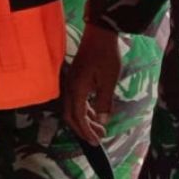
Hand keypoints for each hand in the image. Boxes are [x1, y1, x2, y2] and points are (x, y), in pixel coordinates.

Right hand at [64, 24, 121, 145]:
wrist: (99, 36)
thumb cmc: (105, 57)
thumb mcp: (109, 81)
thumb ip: (104, 102)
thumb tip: (103, 120)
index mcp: (77, 90)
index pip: (77, 117)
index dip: (86, 131)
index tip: (96, 142)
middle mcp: (70, 88)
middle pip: (70, 115)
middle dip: (83, 129)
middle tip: (98, 139)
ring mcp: (71, 84)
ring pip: (73, 108)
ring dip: (85, 120)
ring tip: (101, 128)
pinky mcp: (75, 80)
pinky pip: (76, 100)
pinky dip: (84, 110)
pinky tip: (96, 113)